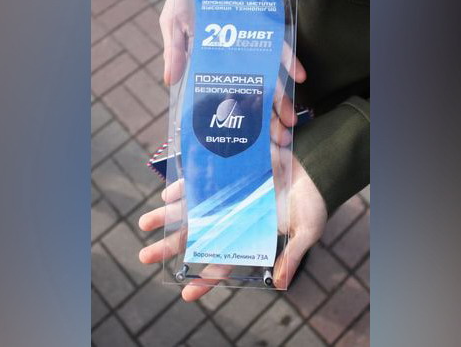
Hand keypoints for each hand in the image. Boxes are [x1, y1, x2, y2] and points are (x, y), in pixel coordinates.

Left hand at [138, 155, 326, 300]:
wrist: (316, 167)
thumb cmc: (312, 202)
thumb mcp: (307, 231)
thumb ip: (293, 255)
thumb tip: (280, 284)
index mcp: (249, 236)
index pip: (223, 262)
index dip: (205, 279)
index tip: (186, 294)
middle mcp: (233, 218)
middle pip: (197, 236)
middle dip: (171, 247)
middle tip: (145, 257)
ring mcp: (228, 197)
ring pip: (191, 210)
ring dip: (168, 217)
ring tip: (144, 223)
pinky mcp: (228, 175)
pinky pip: (200, 183)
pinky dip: (184, 188)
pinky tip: (169, 195)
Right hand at [159, 0, 305, 139]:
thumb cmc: (186, 3)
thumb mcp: (173, 24)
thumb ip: (174, 50)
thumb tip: (170, 80)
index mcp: (210, 72)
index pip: (223, 104)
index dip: (232, 125)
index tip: (242, 147)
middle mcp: (234, 68)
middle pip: (252, 101)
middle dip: (266, 124)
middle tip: (277, 143)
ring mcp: (252, 54)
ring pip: (270, 83)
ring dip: (282, 103)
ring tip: (290, 124)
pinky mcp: (265, 35)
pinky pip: (281, 52)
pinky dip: (291, 64)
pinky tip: (299, 79)